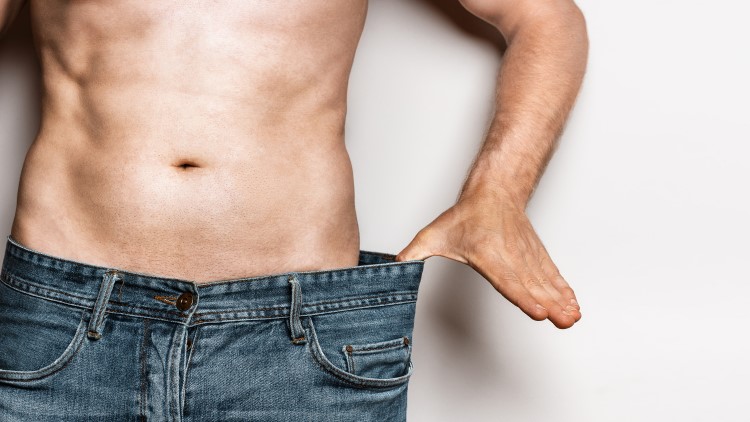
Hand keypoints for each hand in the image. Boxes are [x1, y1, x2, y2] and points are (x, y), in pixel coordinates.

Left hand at [394, 188, 580, 328]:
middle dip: (550, 304)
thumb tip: (391, 267)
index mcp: (488, 255)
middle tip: (563, 320)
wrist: (495, 192)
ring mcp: (526, 257)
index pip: (507, 280)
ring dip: (561, 300)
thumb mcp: (434, 234)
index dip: (523, 297)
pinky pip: (552, 275)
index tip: (538, 311)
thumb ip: (413, 253)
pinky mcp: (536, 257)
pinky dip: (564, 290)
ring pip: (546, 281)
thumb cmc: (466, 216)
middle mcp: (511, 257)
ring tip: (572, 317)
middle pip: (532, 285)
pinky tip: (572, 304)